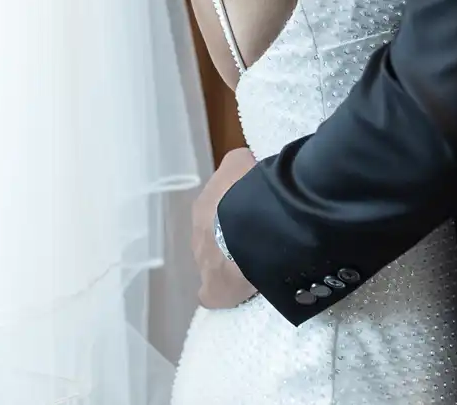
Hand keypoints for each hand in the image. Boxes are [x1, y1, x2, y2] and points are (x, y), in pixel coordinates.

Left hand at [192, 148, 259, 309]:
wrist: (255, 223)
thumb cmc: (250, 188)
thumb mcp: (242, 163)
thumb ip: (240, 167)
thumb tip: (245, 168)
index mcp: (204, 205)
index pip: (218, 208)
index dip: (237, 211)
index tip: (256, 212)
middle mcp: (198, 234)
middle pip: (214, 237)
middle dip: (232, 238)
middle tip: (258, 238)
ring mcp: (203, 263)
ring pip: (213, 264)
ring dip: (230, 263)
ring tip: (256, 262)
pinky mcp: (215, 289)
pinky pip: (213, 294)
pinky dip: (223, 293)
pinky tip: (239, 292)